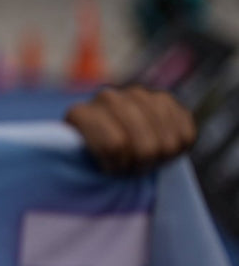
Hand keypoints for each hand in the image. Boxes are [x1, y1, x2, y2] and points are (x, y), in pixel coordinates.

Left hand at [64, 85, 196, 174]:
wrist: (112, 145)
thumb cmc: (95, 160)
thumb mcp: (80, 165)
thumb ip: (80, 159)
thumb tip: (100, 154)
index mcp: (80, 114)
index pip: (115, 145)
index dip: (117, 166)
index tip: (109, 170)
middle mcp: (108, 98)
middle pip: (144, 147)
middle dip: (139, 165)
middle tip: (130, 168)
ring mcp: (138, 95)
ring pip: (166, 143)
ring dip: (159, 159)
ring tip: (143, 159)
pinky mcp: (166, 100)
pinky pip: (185, 134)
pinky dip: (178, 151)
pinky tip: (161, 149)